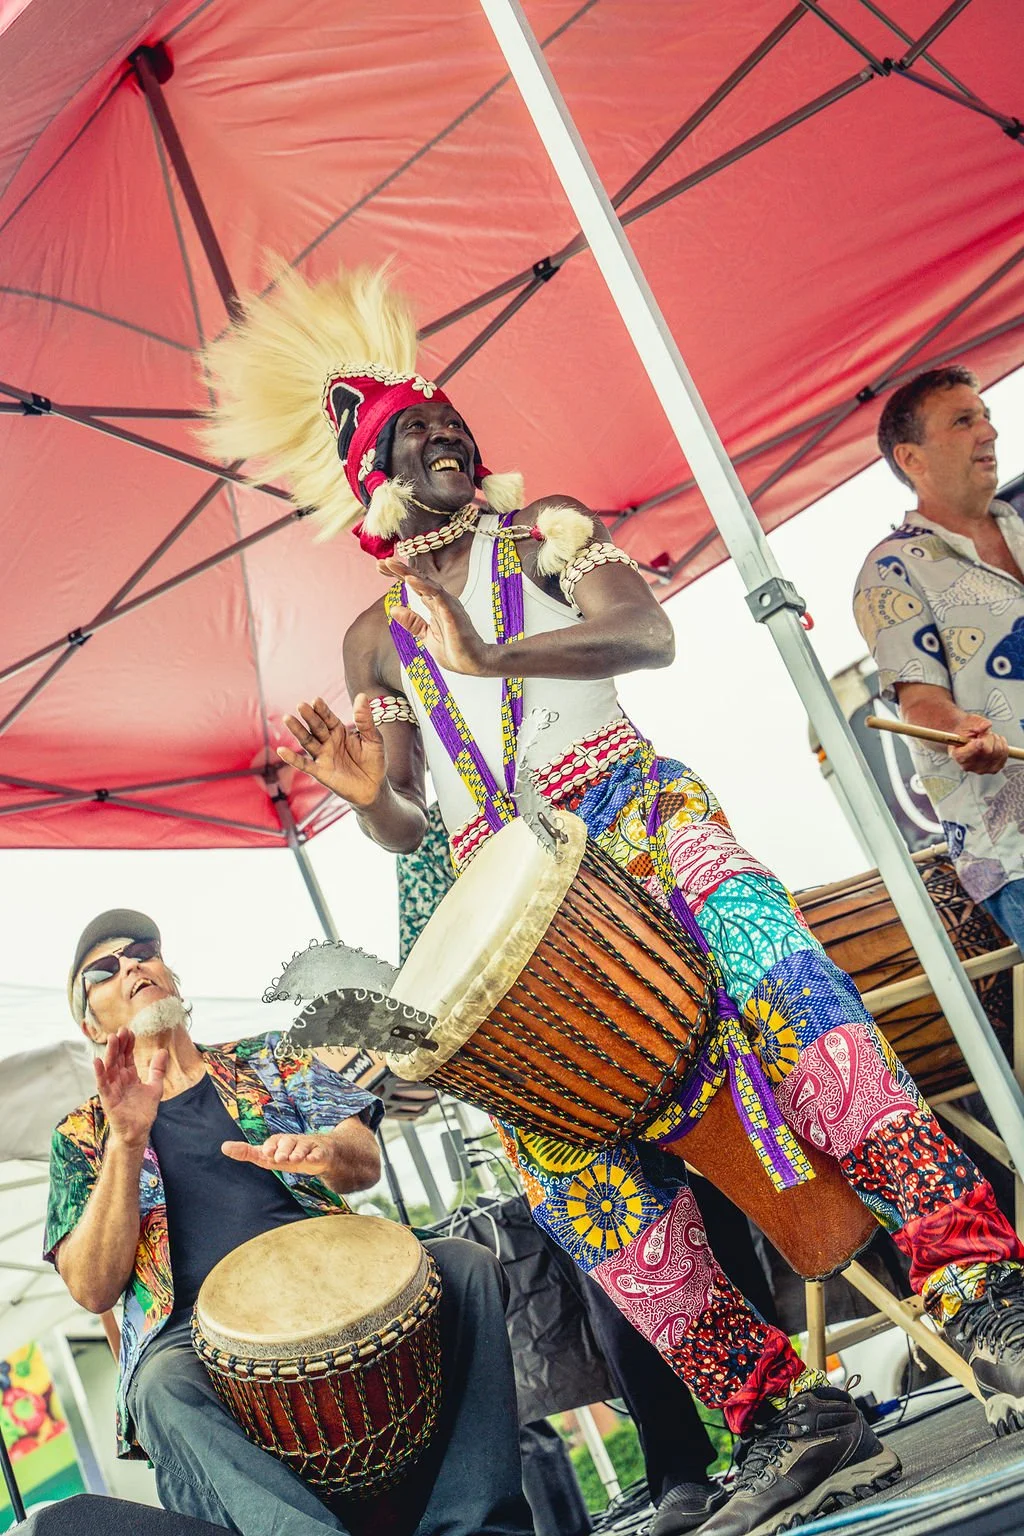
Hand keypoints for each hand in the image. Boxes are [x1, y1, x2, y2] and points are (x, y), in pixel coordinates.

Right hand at [94, 1029, 166, 1149]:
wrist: (138, 1131)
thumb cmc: (143, 1111)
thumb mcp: (155, 1087)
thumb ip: (157, 1069)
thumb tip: (163, 1051)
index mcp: (129, 1076)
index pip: (127, 1056)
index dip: (128, 1044)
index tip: (130, 1031)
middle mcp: (119, 1079)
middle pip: (118, 1058)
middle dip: (119, 1044)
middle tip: (121, 1030)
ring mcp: (112, 1088)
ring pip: (109, 1067)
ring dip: (110, 1053)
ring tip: (112, 1039)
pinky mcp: (108, 1098)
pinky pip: (102, 1084)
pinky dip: (99, 1073)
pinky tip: (98, 1061)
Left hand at [221, 1133, 332, 1176]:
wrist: (318, 1154)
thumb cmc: (288, 1154)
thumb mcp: (268, 1156)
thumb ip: (247, 1152)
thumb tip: (223, 1147)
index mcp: (280, 1141)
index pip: (274, 1141)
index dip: (270, 1146)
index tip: (265, 1153)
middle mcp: (294, 1141)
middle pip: (288, 1141)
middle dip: (284, 1149)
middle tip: (279, 1158)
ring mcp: (308, 1146)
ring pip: (303, 1146)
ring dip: (298, 1152)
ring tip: (294, 1159)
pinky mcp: (320, 1153)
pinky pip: (318, 1153)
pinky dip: (315, 1156)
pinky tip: (312, 1160)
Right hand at [278, 695, 386, 808]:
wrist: (374, 787)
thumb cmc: (374, 760)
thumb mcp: (373, 738)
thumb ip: (365, 720)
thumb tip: (361, 696)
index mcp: (340, 731)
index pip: (328, 718)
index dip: (322, 710)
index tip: (316, 700)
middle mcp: (328, 741)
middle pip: (316, 727)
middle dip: (309, 716)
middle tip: (301, 705)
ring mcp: (323, 756)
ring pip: (308, 741)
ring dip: (298, 731)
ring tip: (288, 718)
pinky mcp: (320, 772)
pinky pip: (304, 765)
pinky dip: (293, 758)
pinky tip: (281, 751)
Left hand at [380, 558, 497, 676]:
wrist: (473, 665)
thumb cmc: (455, 651)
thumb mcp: (427, 636)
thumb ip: (413, 623)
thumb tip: (394, 609)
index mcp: (435, 605)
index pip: (414, 586)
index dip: (398, 575)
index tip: (380, 566)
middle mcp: (441, 601)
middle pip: (418, 580)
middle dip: (400, 570)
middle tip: (382, 561)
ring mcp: (447, 605)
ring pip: (426, 583)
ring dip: (408, 573)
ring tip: (391, 564)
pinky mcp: (452, 612)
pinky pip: (437, 596)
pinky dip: (423, 586)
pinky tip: (410, 579)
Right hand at [950, 714, 1008, 775]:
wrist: (965, 736)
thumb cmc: (965, 729)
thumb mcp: (968, 722)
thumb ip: (977, 723)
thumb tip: (986, 727)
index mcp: (959, 755)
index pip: (973, 752)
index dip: (979, 744)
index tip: (978, 739)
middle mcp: (969, 766)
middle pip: (988, 751)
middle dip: (988, 737)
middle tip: (982, 735)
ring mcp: (982, 769)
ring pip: (998, 752)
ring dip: (996, 740)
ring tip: (988, 738)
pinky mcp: (994, 769)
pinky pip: (1004, 755)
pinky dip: (1003, 746)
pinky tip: (995, 743)